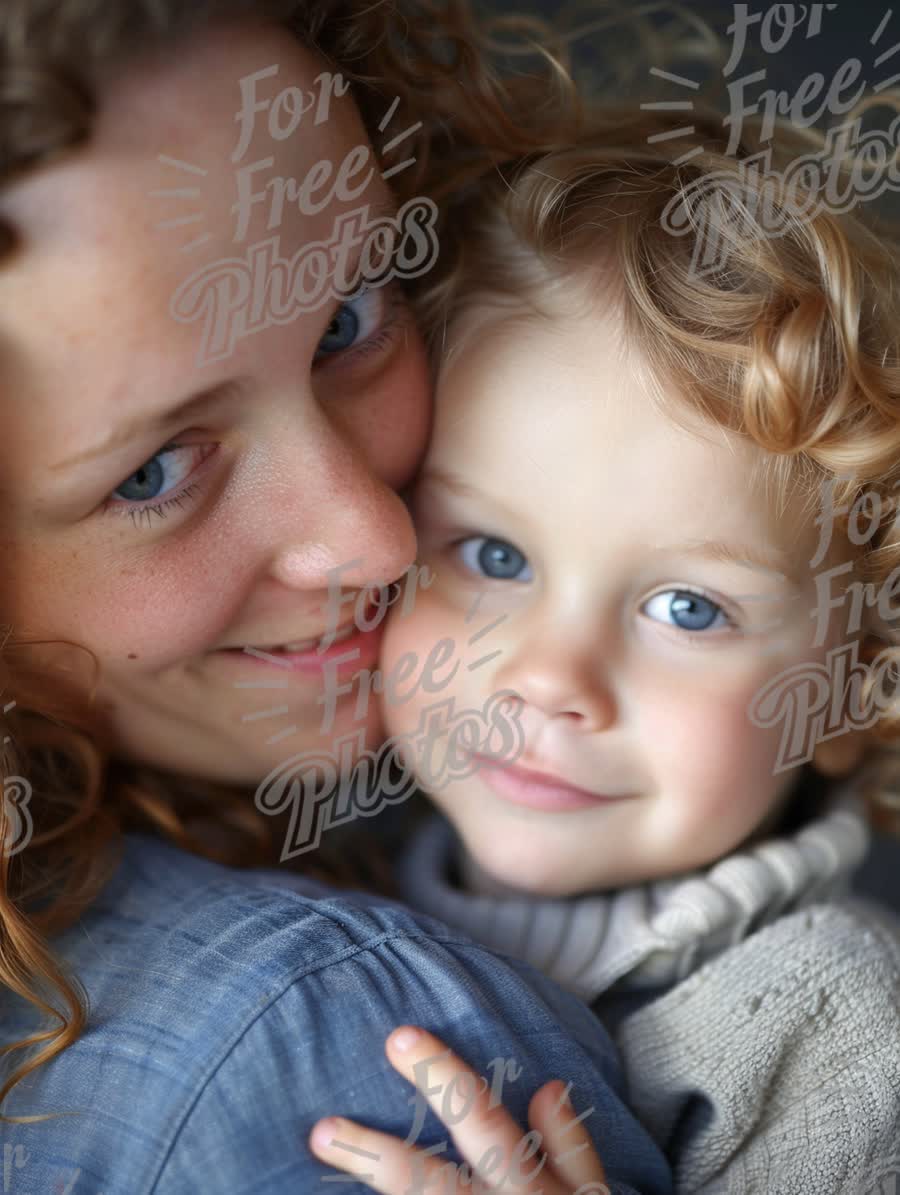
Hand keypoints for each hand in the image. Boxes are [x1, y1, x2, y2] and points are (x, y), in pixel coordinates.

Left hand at [309, 1025, 610, 1193]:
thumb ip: (573, 1147)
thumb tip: (545, 1086)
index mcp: (530, 1192)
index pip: (483, 1121)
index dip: (441, 1076)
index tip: (398, 1036)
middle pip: (426, 1184)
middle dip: (374, 1154)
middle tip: (322, 1129)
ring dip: (367, 1188)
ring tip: (321, 1164)